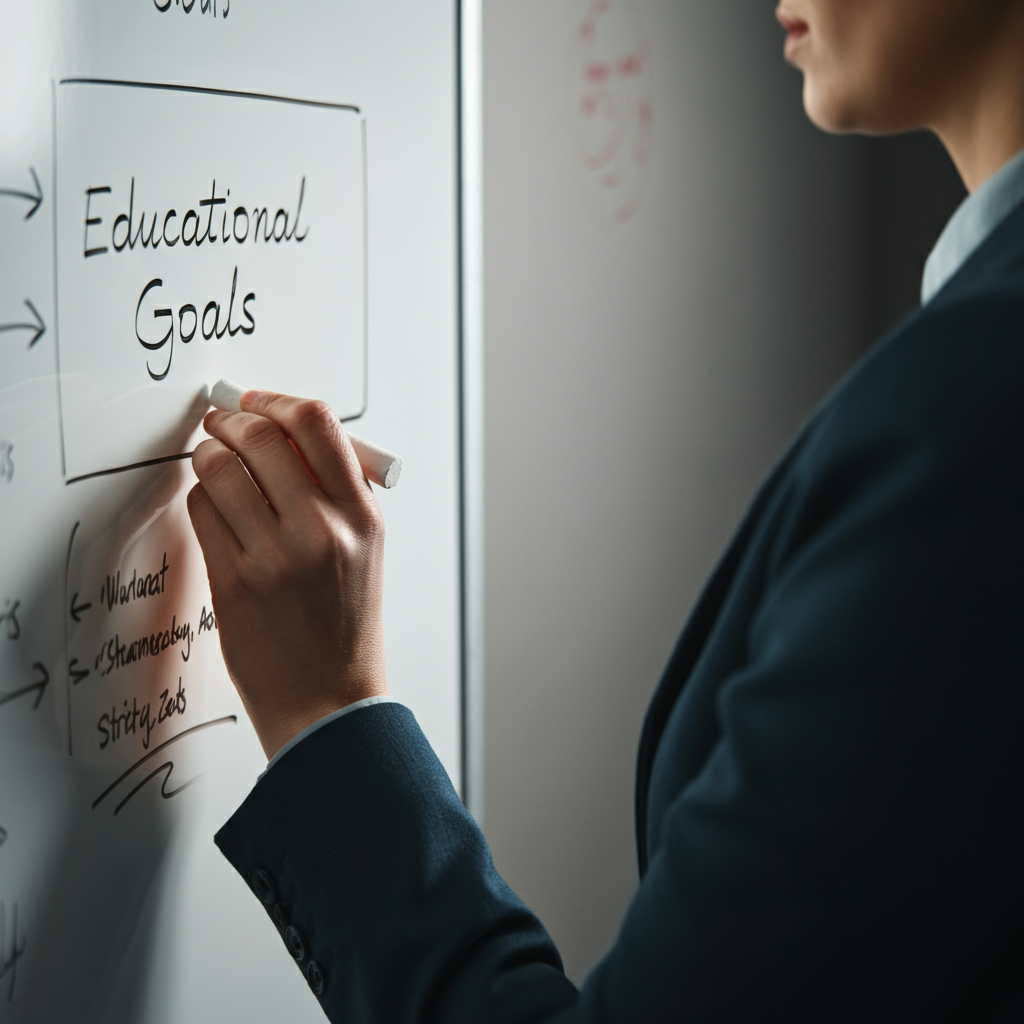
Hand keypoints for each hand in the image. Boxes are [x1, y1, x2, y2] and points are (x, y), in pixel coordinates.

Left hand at [187, 391, 387, 758]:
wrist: (330, 700)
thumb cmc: (346, 626)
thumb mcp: (366, 549)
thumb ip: (334, 491)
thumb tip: (283, 436)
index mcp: (364, 516)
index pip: (319, 424)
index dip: (279, 400)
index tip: (259, 401)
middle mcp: (323, 530)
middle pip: (262, 436)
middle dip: (233, 419)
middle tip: (223, 422)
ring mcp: (276, 556)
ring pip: (221, 468)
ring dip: (209, 455)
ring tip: (213, 462)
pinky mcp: (235, 581)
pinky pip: (202, 511)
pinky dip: (201, 497)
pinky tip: (213, 508)